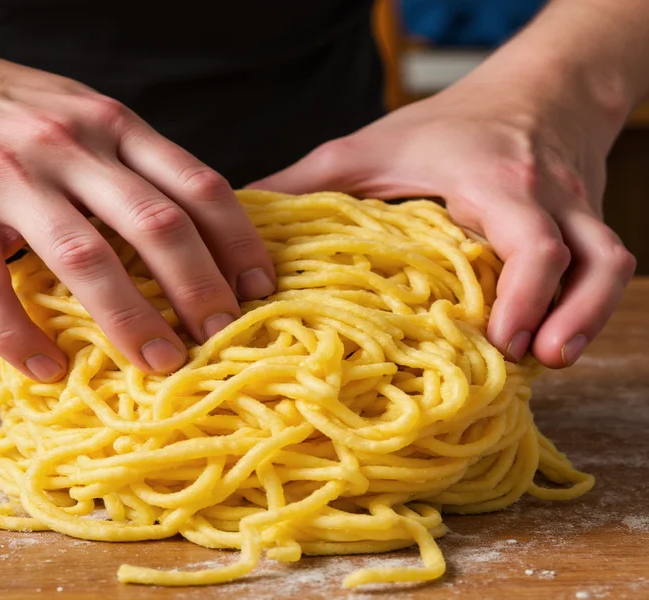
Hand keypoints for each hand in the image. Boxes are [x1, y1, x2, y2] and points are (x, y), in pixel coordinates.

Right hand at [0, 22, 274, 380]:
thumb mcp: (78, 114)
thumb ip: (128, 163)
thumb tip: (190, 231)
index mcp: (110, 124)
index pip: (198, 183)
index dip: (239, 241)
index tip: (262, 288)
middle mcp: (68, 147)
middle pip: (157, 225)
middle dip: (200, 288)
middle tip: (224, 336)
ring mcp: (6, 179)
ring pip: (85, 259)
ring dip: (130, 320)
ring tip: (159, 362)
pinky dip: (20, 337)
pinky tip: (46, 369)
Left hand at [250, 80, 635, 367]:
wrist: (539, 87)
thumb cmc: (448, 123)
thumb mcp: (369, 148)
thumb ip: (309, 185)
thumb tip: (247, 224)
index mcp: (496, 182)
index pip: (532, 240)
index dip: (525, 294)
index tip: (497, 339)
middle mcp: (549, 200)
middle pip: (590, 259)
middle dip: (568, 315)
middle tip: (529, 361)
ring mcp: (578, 213)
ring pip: (610, 267)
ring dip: (589, 318)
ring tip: (552, 361)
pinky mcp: (587, 226)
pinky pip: (603, 269)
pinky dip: (585, 307)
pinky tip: (554, 337)